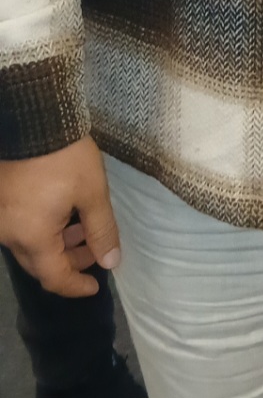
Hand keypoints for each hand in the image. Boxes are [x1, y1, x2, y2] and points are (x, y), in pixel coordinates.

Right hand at [0, 137, 119, 296]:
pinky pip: (22, 227)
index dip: (75, 286)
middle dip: (70, 261)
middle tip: (95, 250)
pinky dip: (45, 229)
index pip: (54, 277)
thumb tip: (110, 261)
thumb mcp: (92, 192)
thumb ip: (102, 230)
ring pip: (31, 244)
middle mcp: (10, 234)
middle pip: (40, 263)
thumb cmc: (66, 157)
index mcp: (31, 237)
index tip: (95, 286)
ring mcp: (2, 217)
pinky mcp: (2, 201)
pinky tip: (65, 214)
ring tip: (85, 227)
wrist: (34, 119)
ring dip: (59, 243)